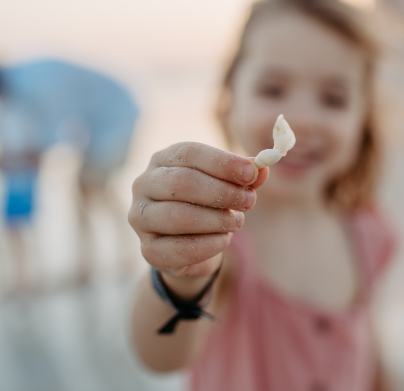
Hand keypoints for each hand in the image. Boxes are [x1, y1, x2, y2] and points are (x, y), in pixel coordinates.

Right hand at [128, 142, 268, 291]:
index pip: (189, 153)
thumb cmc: (209, 206)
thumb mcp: (229, 186)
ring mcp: (140, 218)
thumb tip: (262, 170)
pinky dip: (209, 245)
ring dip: (217, 220)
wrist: (191, 248)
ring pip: (179, 216)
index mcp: (163, 160)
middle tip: (249, 201)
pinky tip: (224, 240)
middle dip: (222, 192)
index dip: (223, 163)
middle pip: (182, 182)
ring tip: (237, 222)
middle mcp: (144, 185)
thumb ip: (244, 177)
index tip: (251, 173)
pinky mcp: (148, 250)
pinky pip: (179, 249)